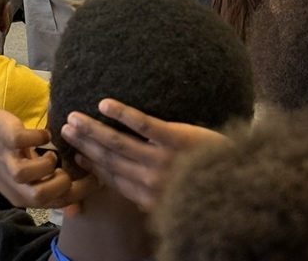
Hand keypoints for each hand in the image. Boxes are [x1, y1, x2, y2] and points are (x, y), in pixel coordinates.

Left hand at [0, 110, 95, 209]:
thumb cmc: (3, 158)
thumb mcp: (25, 180)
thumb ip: (49, 189)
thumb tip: (76, 208)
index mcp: (24, 196)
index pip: (58, 203)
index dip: (81, 192)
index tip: (98, 177)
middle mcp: (15, 185)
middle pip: (43, 197)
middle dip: (63, 183)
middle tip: (69, 167)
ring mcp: (9, 162)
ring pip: (29, 176)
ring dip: (47, 164)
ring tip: (50, 154)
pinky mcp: (6, 139)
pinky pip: (25, 142)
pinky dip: (40, 137)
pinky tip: (43, 134)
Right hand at [61, 99, 226, 211]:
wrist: (242, 187)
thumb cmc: (210, 192)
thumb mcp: (176, 204)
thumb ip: (153, 198)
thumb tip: (136, 195)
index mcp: (148, 197)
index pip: (112, 178)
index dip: (90, 165)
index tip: (74, 152)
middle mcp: (149, 180)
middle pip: (109, 159)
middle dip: (84, 143)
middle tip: (64, 127)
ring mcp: (160, 159)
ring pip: (118, 143)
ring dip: (93, 129)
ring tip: (75, 116)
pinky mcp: (174, 138)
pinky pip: (142, 124)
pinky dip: (121, 114)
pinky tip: (105, 103)